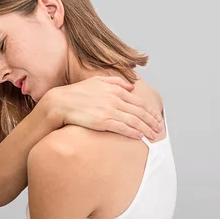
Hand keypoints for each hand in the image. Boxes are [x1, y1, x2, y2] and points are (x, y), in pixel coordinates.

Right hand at [45, 76, 163, 139]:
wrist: (60, 103)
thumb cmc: (77, 93)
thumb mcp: (97, 81)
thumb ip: (116, 82)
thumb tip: (131, 86)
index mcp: (115, 89)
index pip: (138, 102)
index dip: (150, 111)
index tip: (156, 118)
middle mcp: (114, 99)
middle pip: (140, 112)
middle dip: (152, 121)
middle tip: (159, 129)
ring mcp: (109, 110)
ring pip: (134, 121)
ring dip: (146, 129)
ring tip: (153, 136)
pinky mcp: (103, 121)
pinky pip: (123, 128)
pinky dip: (133, 132)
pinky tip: (140, 137)